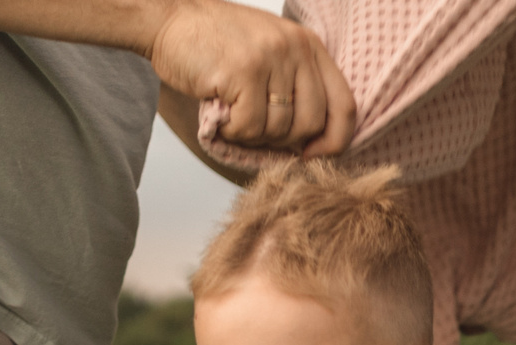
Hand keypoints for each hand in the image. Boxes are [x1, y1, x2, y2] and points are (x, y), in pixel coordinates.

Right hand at [149, 0, 355, 155]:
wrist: (172, 20)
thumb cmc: (218, 44)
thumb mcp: (271, 54)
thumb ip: (296, 87)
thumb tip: (312, 144)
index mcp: (309, 46)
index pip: (344, 105)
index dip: (335, 141)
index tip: (312, 153)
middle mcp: (296, 49)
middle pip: (311, 123)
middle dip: (283, 140)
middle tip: (256, 127)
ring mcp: (271, 58)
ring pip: (279, 129)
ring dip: (252, 134)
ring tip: (233, 112)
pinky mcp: (244, 71)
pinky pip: (250, 127)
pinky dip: (233, 130)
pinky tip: (221, 111)